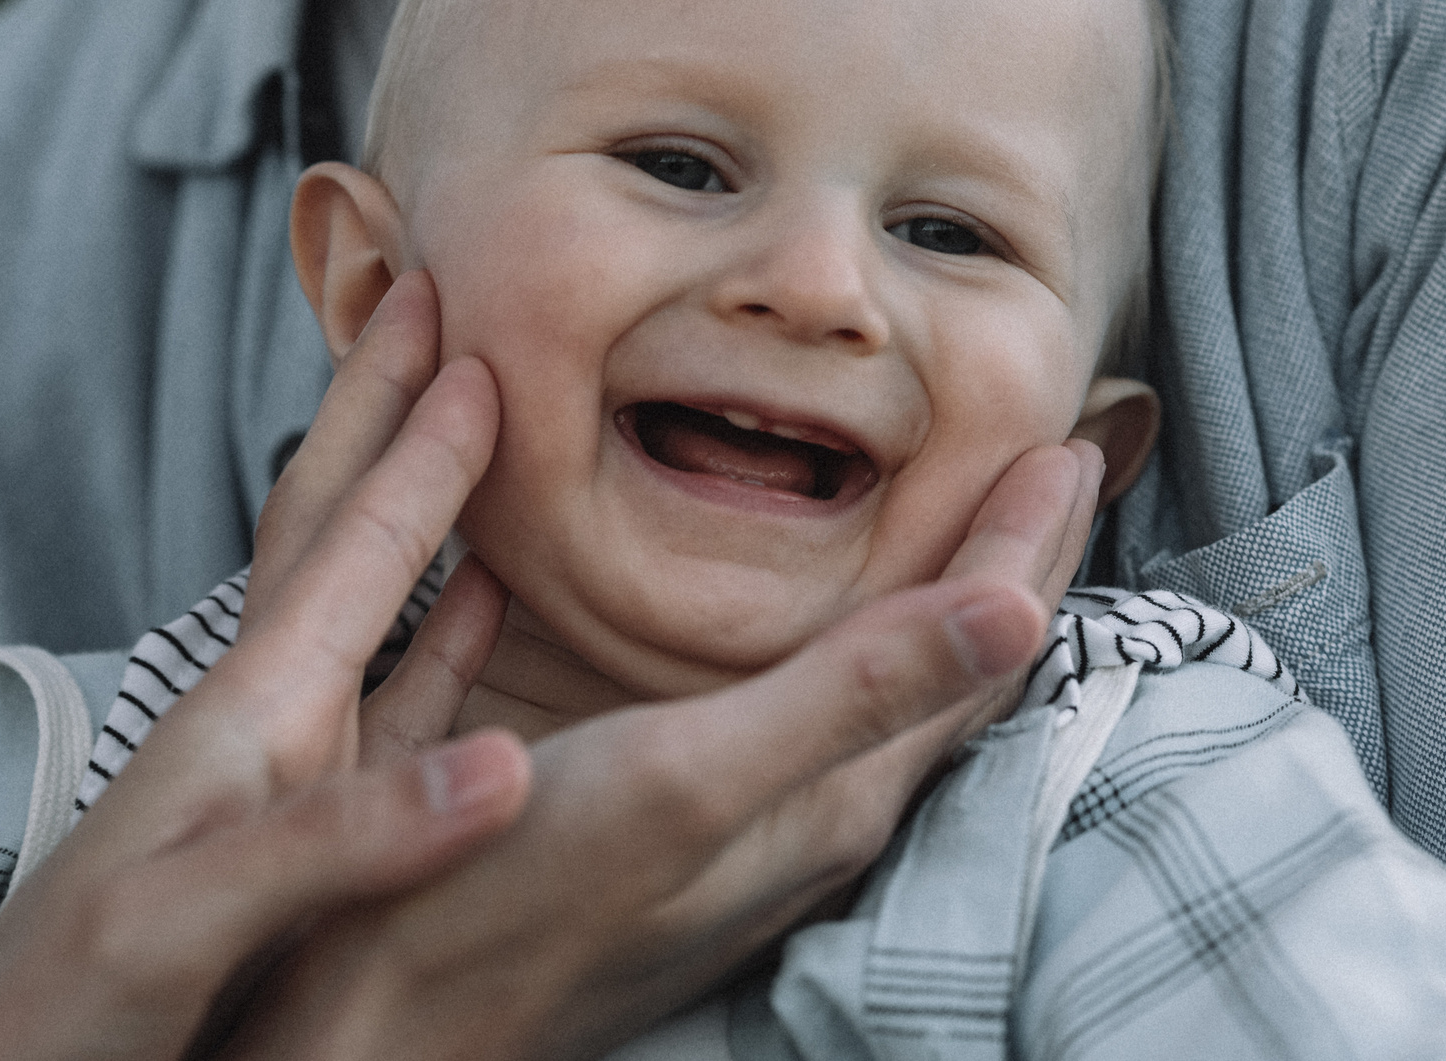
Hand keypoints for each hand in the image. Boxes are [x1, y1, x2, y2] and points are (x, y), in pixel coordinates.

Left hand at [0, 271, 533, 1060]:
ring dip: (413, 501)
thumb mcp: (189, 917)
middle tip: (425, 298)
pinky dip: (445, 632)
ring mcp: (281, 767)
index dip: (418, 445)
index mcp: (249, 715)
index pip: (352, 545)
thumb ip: (340, 835)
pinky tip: (483, 613)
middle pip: (335, 526)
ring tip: (461, 428)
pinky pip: (393, 695)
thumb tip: (512, 765)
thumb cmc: (64, 1010)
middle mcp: (265, 715)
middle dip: (383, 409)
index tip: (471, 337)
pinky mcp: (300, 829)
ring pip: (364, 596)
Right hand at [220, 434, 1102, 1060]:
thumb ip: (853, 692)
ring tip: (955, 517)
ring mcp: (750, 822)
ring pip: (878, 686)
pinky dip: (834, 634)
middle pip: (946, 666)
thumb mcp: (692, 778)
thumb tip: (1021, 611)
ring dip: (928, 594)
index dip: (1028, 541)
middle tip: (1048, 459)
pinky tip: (791, 609)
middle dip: (1004, 559)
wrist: (375, 1026)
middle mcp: (814, 812)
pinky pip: (799, 706)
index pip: (978, 649)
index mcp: (835, 794)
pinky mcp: (682, 819)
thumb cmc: (506, 897)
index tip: (1070, 441)